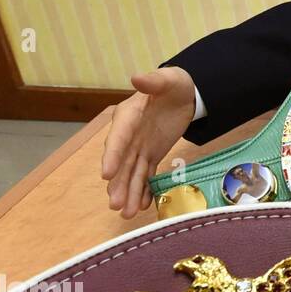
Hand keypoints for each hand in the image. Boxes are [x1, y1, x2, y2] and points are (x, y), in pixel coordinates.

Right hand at [100, 67, 197, 218]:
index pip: (118, 138)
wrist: (184, 93)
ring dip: (129, 192)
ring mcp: (139, 146)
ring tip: (127, 213)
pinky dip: (144, 189)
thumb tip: (136, 78)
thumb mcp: (168, 79)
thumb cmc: (173, 84)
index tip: (106, 175)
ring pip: (132, 173)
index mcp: (128, 116)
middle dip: (118, 184)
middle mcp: (129, 135)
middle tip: (116, 205)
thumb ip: (153, 81)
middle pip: (121, 162)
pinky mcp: (151, 154)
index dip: (112, 156)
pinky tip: (143, 205)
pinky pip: (146, 174)